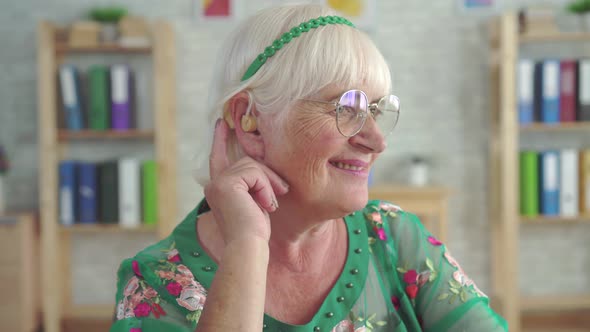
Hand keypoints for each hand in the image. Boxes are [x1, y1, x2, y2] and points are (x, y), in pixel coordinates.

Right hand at [204, 119, 288, 243]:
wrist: (248, 247)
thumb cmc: (255, 232)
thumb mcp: (254, 202)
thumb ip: (252, 185)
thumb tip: (263, 170)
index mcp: (217, 190)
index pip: (218, 159)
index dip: (219, 140)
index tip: (221, 123)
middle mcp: (213, 184)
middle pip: (246, 162)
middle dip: (267, 175)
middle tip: (282, 192)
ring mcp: (218, 183)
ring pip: (253, 165)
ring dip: (268, 184)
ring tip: (270, 204)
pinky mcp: (227, 183)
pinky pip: (255, 172)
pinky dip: (265, 187)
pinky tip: (265, 205)